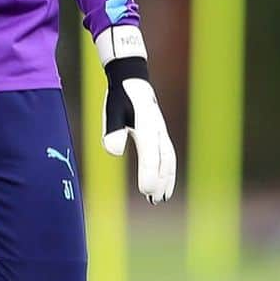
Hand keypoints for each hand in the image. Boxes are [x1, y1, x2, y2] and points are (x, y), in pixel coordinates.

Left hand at [95, 26, 176, 205]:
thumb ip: (113, 130)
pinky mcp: (160, 134)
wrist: (132, 80)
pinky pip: (168, 156)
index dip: (149, 174)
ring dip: (166, 180)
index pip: (150, 155)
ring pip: (168, 160)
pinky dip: (167, 171)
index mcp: (145, 125)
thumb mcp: (111, 110)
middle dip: (160, 181)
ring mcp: (161, 132)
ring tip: (161, 198)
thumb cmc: (120, 97)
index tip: (145, 191)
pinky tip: (162, 184)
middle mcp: (158, 130)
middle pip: (163, 160)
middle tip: (153, 200)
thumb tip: (114, 152)